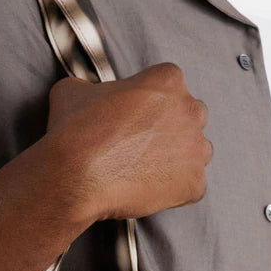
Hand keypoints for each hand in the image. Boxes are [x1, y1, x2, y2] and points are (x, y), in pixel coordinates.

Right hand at [43, 61, 212, 223]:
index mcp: (167, 80)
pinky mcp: (194, 184)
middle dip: (171, 128)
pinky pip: (191, 186)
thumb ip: (93, 88)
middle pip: (190, 116)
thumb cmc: (75, 131)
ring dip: (177, 158)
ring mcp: (196, 149)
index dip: (150, 102)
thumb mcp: (74, 90)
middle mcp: (190, 110)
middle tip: (141, 143)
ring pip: (195, 151)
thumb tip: (89, 95)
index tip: (135, 116)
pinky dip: (174, 190)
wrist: (75, 177)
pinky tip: (148, 189)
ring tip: (146, 169)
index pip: (169, 86)